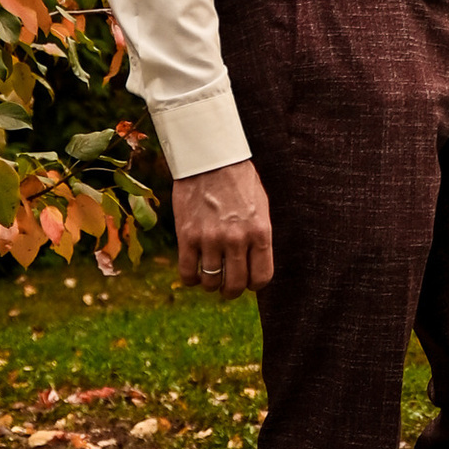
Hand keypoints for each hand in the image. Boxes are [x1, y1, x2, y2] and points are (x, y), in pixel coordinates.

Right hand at [174, 157, 273, 296]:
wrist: (210, 158)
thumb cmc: (239, 180)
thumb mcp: (261, 206)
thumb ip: (258, 236)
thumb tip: (253, 265)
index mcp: (260, 232)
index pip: (261, 278)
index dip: (254, 285)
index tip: (248, 282)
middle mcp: (236, 239)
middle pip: (235, 285)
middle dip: (232, 290)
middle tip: (227, 286)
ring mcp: (210, 239)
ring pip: (210, 282)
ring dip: (210, 284)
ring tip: (210, 276)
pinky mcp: (187, 236)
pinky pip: (187, 272)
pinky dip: (190, 279)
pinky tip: (193, 272)